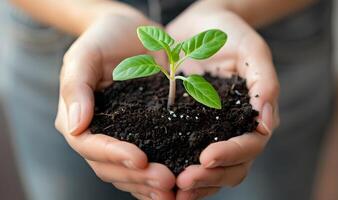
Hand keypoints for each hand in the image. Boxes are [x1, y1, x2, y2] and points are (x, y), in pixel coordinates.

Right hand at [55, 14, 174, 199]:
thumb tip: (76, 125)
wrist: (131, 33)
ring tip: (173, 189)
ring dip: (149, 184)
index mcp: (77, 118)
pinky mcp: (144, 135)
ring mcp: (121, 138)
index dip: (113, 155)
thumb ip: (76, 87)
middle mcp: (97, 134)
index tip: (139, 159)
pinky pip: (146, 165)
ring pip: (128, 173)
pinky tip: (177, 185)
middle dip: (137, 177)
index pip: (90, 145)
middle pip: (110, 167)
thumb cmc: (105, 39)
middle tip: (166, 180)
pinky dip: (157, 178)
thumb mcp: (85, 55)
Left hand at [167, 7, 279, 199]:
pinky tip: (161, 177)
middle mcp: (231, 129)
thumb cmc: (228, 33)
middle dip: (210, 178)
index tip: (207, 157)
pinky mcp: (184, 128)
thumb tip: (266, 123)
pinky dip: (176, 170)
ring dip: (195, 184)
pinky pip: (182, 156)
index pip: (249, 145)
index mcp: (250, 115)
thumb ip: (264, 82)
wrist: (198, 25)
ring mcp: (208, 131)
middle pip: (231, 167)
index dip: (231, 155)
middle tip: (185, 181)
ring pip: (210, 171)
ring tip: (174, 190)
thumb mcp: (251, 49)